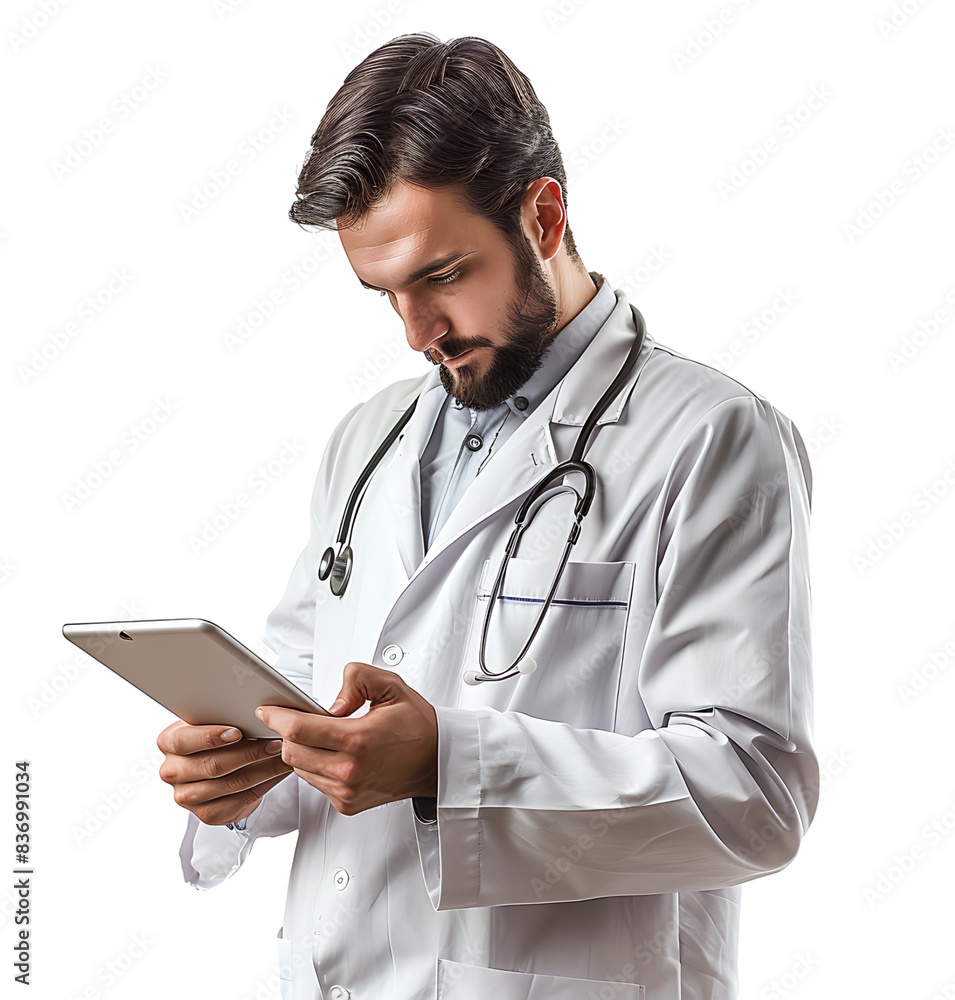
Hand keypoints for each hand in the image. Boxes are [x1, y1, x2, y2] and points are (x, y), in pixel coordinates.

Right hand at [157, 721, 292, 825]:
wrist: (219, 766)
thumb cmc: (216, 737)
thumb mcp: (212, 720)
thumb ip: (222, 715)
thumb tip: (255, 709)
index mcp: (168, 742)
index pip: (183, 741)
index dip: (210, 737)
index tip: (237, 732)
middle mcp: (173, 771)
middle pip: (212, 765)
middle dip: (250, 752)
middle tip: (275, 743)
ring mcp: (187, 796)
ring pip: (231, 783)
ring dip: (263, 769)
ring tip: (282, 756)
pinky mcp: (206, 814)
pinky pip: (239, 801)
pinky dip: (263, 785)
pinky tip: (276, 773)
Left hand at [256, 662, 437, 815]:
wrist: (437, 761)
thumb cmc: (416, 725)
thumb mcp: (391, 686)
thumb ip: (357, 680)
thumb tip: (331, 704)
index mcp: (359, 741)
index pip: (299, 731)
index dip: (276, 717)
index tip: (267, 709)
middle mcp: (351, 771)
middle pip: (291, 753)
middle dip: (288, 733)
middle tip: (298, 718)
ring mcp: (347, 792)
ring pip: (300, 769)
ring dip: (302, 750)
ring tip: (322, 735)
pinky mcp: (347, 804)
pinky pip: (314, 782)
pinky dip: (315, 766)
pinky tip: (333, 753)